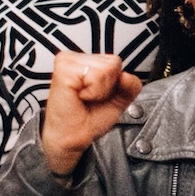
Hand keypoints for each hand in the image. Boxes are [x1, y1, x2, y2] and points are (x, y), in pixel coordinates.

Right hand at [43, 52, 141, 176]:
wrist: (72, 137)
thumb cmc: (88, 118)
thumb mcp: (118, 100)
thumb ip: (131, 86)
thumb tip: (126, 76)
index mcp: (85, 61)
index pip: (116, 61)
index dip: (113, 83)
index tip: (96, 95)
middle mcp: (74, 58)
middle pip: (113, 62)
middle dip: (107, 86)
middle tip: (89, 98)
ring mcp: (67, 61)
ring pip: (107, 68)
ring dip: (99, 90)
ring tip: (84, 98)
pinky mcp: (64, 70)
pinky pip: (95, 75)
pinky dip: (93, 92)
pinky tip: (79, 97)